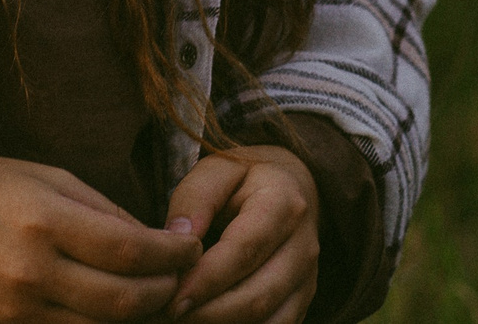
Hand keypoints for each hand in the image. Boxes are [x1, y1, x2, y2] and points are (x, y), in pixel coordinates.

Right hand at [0, 151, 202, 322]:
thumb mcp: (46, 176)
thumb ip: (102, 211)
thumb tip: (153, 240)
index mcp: (43, 221)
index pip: (129, 250)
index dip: (171, 254)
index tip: (191, 245)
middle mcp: (30, 273)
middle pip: (122, 302)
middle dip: (164, 292)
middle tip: (182, 276)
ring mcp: (13, 312)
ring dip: (135, 317)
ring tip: (153, 296)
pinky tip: (110, 310)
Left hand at [159, 145, 319, 323]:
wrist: (291, 187)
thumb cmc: (245, 179)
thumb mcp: (218, 170)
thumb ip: (195, 198)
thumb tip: (177, 238)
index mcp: (283, 204)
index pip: (244, 250)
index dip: (207, 279)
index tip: (173, 299)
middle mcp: (304, 246)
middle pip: (258, 296)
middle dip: (210, 314)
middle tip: (170, 315)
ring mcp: (308, 278)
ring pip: (270, 321)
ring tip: (185, 322)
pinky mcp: (303, 300)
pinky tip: (208, 323)